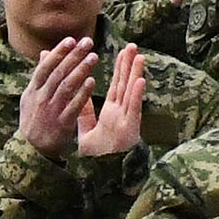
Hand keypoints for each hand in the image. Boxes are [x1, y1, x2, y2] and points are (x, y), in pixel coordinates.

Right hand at [16, 34, 100, 157]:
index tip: (71, 39)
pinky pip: (73, 105)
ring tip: (94, 57)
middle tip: (88, 43)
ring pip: (66, 86)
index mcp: (32, 90)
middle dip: (73, 56)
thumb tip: (44, 52)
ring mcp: (50, 111)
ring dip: (80, 70)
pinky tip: (92, 81)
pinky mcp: (61, 123)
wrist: (32, 150)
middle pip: (58, 73)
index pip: (45, 67)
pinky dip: (82, 93)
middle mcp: (40, 98)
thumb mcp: (30, 97)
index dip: (58, 52)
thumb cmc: (34, 120)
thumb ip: (40, 75)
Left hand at [78, 44, 150, 158]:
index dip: (119, 69)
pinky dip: (136, 95)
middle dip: (128, 65)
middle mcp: (121, 112)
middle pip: (125, 84)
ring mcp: (126, 119)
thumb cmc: (99, 154)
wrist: (103, 173)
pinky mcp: (130, 128)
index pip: (115, 85)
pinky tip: (140, 81)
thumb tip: (78, 98)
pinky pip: (133, 109)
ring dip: (136, 74)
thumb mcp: (87, 130)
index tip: (120, 52)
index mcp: (111, 111)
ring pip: (132, 92)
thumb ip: (85, 114)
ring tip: (138, 56)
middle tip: (132, 45)